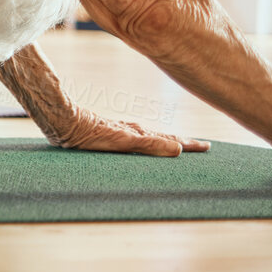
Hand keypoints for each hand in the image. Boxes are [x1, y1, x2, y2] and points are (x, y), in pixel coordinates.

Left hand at [53, 110, 208, 156]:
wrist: (64, 122)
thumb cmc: (91, 134)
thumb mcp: (124, 141)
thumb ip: (150, 145)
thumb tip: (178, 149)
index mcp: (140, 134)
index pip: (171, 139)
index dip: (189, 144)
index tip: (208, 147)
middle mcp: (133, 131)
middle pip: (164, 137)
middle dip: (183, 142)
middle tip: (203, 147)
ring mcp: (122, 131)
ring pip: (151, 137)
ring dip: (167, 140)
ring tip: (181, 145)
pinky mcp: (109, 133)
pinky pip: (136, 137)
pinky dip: (147, 140)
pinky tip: (144, 142)